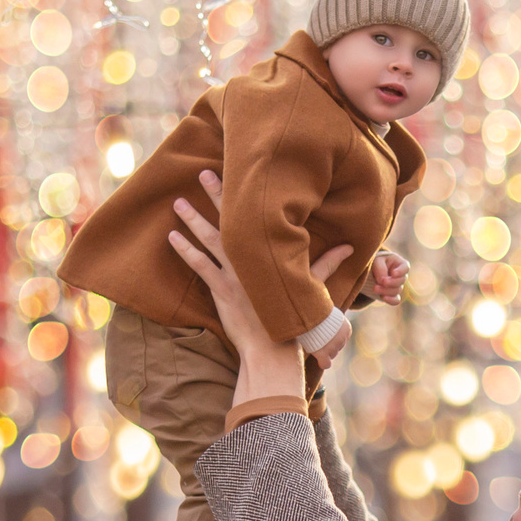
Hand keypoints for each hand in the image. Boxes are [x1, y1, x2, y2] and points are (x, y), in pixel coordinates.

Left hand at [167, 169, 354, 405]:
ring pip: (210, 239)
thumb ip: (328, 264)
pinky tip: (172, 237)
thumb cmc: (296, 320)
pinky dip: (185, 251)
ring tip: (178, 202)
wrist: (275, 349)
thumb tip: (349, 248)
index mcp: (271, 254)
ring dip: (193, 219)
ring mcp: (234, 275)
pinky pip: (200, 266)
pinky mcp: (221, 292)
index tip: (237, 172)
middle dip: (216, 194)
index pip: (257, 216)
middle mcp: (252, 260)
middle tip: (202, 172)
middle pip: (230, 220)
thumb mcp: (314, 287)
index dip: (246, 195)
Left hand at [367, 251, 409, 304]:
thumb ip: (381, 269)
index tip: (393, 273)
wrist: (372, 270)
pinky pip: (395, 300)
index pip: (405, 268)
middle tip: (382, 281)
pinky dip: (390, 300)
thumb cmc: (377, 261)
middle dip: (391, 282)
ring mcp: (398, 286)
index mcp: (401, 264)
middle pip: (400, 281)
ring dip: (386, 290)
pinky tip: (383, 297)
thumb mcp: (377, 260)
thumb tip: (382, 282)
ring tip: (375, 288)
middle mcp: (401, 276)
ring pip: (396, 291)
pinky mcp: (392, 295)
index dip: (400, 272)